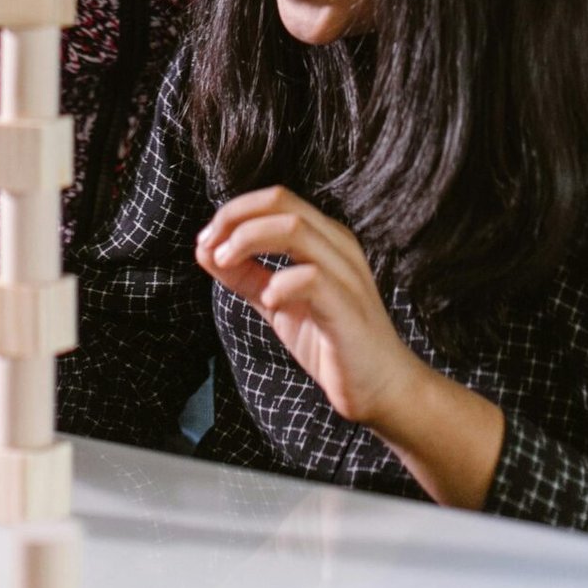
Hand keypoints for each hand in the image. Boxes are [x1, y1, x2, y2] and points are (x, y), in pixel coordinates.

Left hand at [195, 187, 419, 428]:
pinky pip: (313, 278)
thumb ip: (247, 276)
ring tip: (224, 264)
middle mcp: (337, 246)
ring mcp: (346, 274)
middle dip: (235, 218)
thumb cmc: (331, 342)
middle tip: (208, 246)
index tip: (206, 241)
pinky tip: (269, 301)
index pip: (276, 200)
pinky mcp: (348, 307)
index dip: (234, 212)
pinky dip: (281, 284)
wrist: (382, 388)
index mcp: (323, 238)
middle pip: (282, 202)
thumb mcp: (278, 302)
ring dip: (249, 240)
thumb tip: (205, 250)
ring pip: (295, 229)